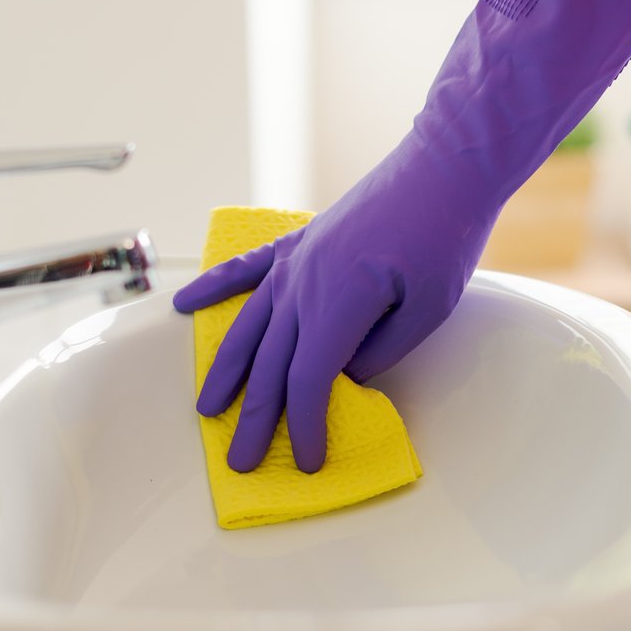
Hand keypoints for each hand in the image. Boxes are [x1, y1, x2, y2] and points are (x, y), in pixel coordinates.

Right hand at [174, 134, 490, 472]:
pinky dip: (212, 289)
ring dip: (226, 371)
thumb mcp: (427, 311)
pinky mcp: (298, 242)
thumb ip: (379, 351)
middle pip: (270, 365)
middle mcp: (302, 285)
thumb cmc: (445, 236)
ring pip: (248, 326)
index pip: (306, 381)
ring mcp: (295, 261)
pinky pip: (244, 270)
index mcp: (336, 306)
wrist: (442, 168)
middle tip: (239, 461)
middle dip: (255, 418)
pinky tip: (185, 306)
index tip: (305, 462)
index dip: (303, 426)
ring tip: (207, 408)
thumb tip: (343, 374)